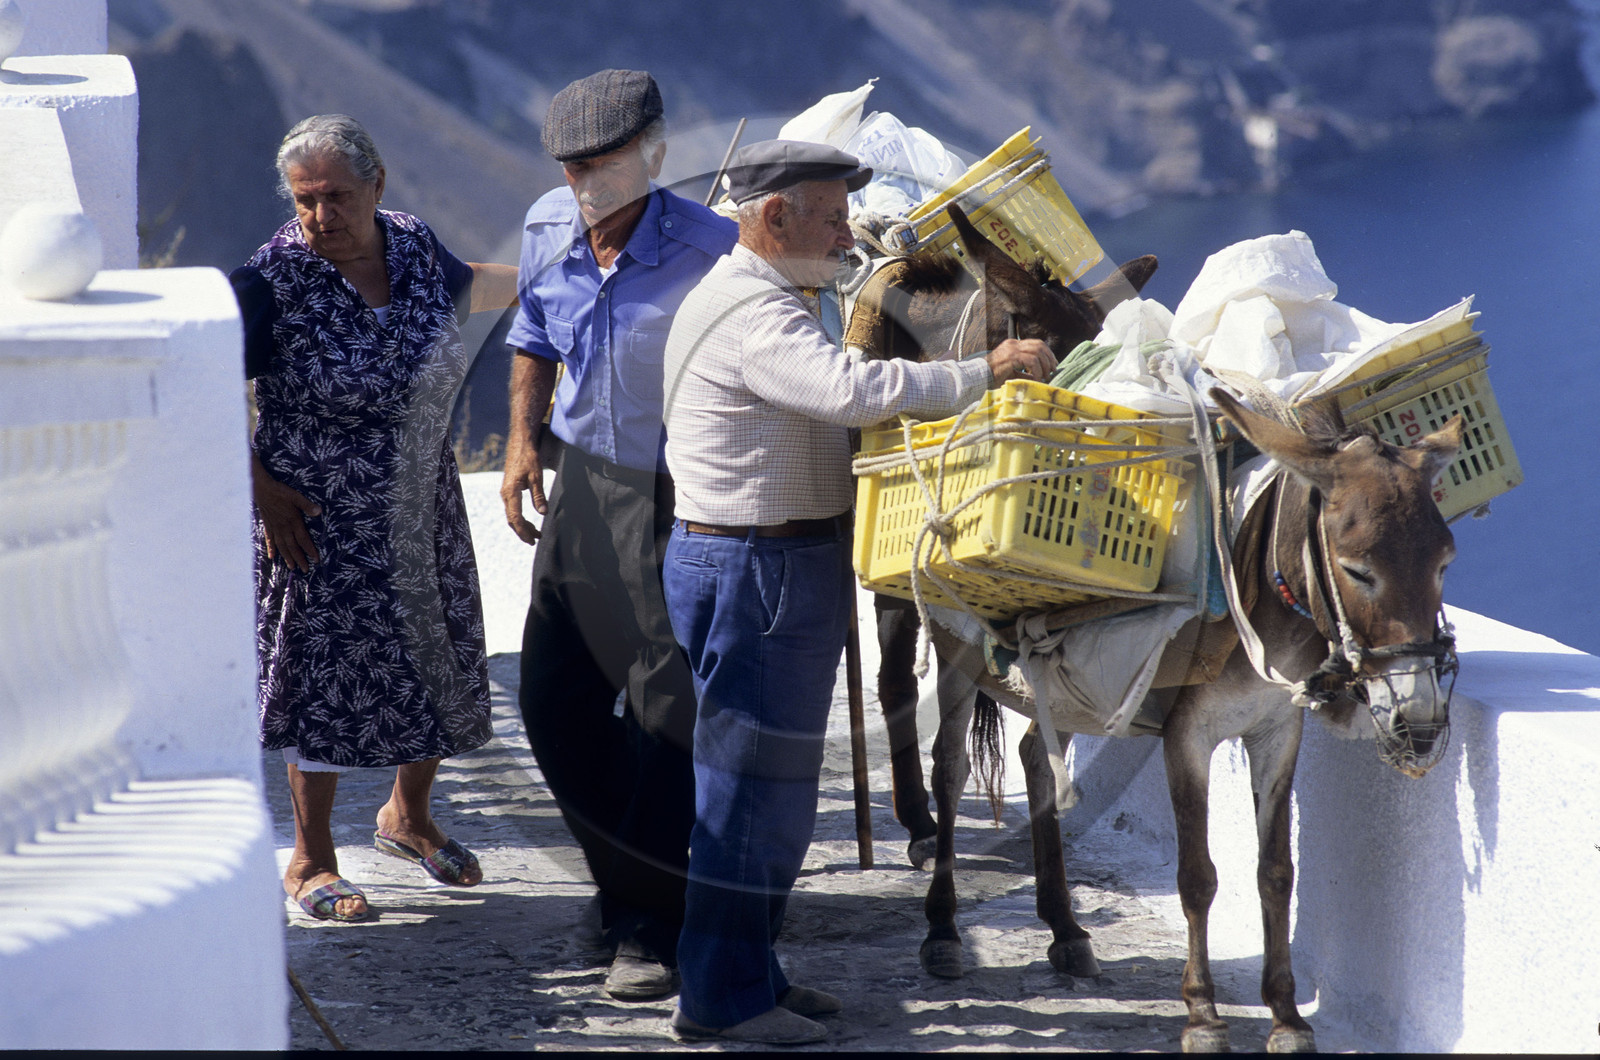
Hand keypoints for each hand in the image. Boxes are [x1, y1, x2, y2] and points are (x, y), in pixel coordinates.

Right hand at [252, 453, 320, 571]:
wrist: (260, 488)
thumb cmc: (280, 491)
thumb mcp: (296, 496)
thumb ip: (307, 505)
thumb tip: (319, 511)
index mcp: (293, 521)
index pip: (303, 540)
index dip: (310, 550)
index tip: (316, 560)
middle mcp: (284, 528)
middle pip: (293, 547)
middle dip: (300, 559)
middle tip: (305, 570)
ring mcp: (274, 527)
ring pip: (282, 546)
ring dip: (288, 557)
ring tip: (292, 567)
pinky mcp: (267, 525)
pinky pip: (270, 540)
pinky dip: (271, 548)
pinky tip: (272, 556)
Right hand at [500, 437, 545, 544]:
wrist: (520, 444)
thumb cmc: (529, 458)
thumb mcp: (537, 477)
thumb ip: (539, 496)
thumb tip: (542, 513)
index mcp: (511, 492)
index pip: (515, 517)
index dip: (523, 531)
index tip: (532, 540)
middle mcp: (505, 494)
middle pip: (512, 520)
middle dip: (523, 532)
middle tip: (535, 540)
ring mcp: (506, 492)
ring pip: (512, 515)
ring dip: (522, 526)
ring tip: (536, 533)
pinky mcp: (509, 490)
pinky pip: (512, 509)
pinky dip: (520, 518)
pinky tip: (529, 522)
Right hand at [984, 338, 1056, 385]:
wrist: (977, 378)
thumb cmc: (992, 378)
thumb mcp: (1012, 372)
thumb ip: (1025, 372)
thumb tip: (1039, 377)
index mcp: (1013, 345)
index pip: (1036, 344)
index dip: (1047, 353)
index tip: (1052, 365)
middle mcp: (1013, 344)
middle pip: (1039, 345)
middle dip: (1049, 358)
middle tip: (1052, 371)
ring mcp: (1012, 349)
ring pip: (1038, 352)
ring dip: (1045, 365)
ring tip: (1045, 377)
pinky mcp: (1011, 357)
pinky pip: (1032, 361)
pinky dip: (1038, 371)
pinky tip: (1037, 379)